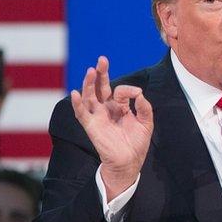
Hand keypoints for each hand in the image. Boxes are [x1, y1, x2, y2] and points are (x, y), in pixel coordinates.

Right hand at [70, 56, 153, 199]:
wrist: (130, 162)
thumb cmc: (137, 143)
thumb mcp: (146, 122)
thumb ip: (144, 107)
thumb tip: (138, 93)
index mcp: (119, 107)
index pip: (119, 91)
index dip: (128, 89)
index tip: (136, 93)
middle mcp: (106, 109)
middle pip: (100, 88)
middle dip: (101, 74)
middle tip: (102, 60)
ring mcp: (98, 117)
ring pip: (89, 97)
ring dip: (88, 84)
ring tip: (90, 71)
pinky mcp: (91, 126)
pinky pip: (82, 114)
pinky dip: (77, 104)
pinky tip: (75, 93)